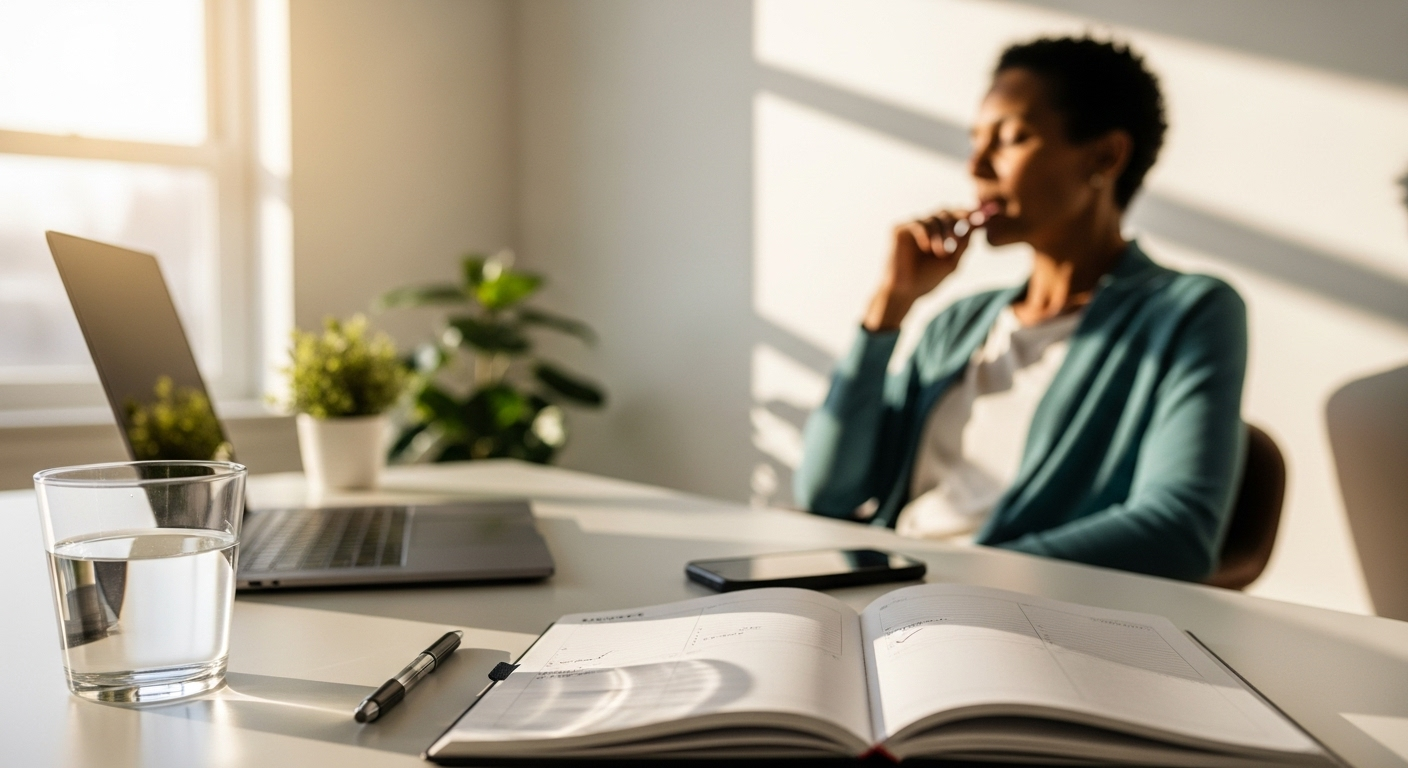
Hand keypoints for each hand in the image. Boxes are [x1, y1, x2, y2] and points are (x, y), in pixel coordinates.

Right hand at [864, 208, 979, 330]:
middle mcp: (926, 227)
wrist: (905, 292)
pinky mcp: (899, 229)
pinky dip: (926, 233)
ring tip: (940, 252)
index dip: (967, 214)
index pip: (955, 216)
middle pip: (945, 212)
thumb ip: (963, 244)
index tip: (980, 218)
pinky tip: (927, 248)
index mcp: (939, 233)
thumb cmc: (928, 279)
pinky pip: (918, 224)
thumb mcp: (952, 262)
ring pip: (932, 218)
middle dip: (953, 224)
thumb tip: (977, 225)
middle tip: (956, 241)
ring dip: (940, 234)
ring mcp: (912, 227)